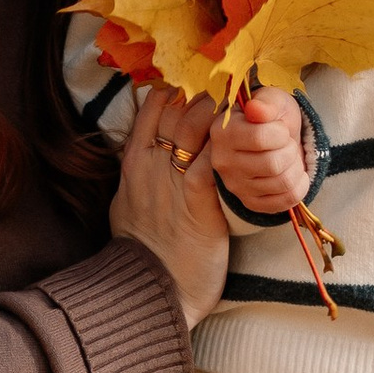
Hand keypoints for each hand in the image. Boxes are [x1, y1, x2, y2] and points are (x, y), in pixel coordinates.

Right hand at [111, 88, 227, 327]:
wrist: (150, 290)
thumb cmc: (141, 255)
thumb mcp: (125, 208)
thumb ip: (135, 180)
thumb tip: (138, 165)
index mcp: (133, 162)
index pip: (152, 106)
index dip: (177, 89)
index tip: (198, 82)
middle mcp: (151, 162)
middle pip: (177, 106)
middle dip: (204, 90)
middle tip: (229, 84)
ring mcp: (173, 176)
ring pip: (197, 121)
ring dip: (221, 108)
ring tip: (242, 104)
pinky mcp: (199, 195)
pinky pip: (215, 152)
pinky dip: (232, 139)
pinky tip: (247, 133)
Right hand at [213, 86, 312, 219]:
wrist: (276, 138)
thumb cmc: (272, 117)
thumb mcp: (273, 99)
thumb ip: (266, 102)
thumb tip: (255, 109)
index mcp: (222, 131)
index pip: (260, 138)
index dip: (280, 132)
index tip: (279, 128)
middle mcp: (222, 161)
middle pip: (273, 164)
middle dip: (290, 150)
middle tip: (286, 143)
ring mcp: (235, 185)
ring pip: (282, 182)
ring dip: (296, 166)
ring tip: (289, 156)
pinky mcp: (250, 202)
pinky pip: (286, 200)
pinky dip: (299, 186)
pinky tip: (293, 173)